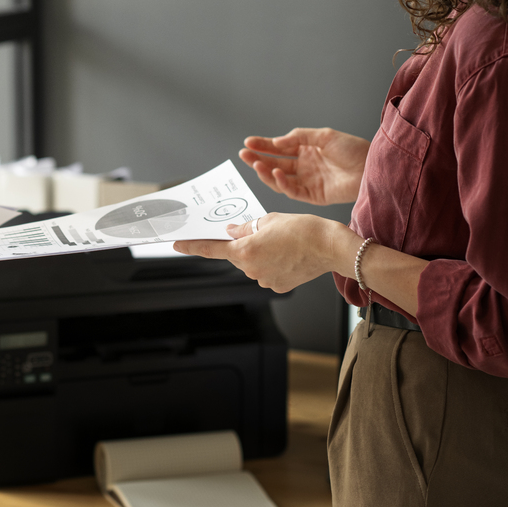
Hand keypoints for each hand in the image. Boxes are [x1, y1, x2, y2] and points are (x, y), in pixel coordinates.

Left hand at [172, 213, 340, 292]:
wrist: (331, 247)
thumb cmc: (303, 230)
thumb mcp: (269, 220)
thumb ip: (246, 228)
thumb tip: (231, 232)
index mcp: (244, 251)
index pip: (211, 249)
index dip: (191, 246)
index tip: (176, 245)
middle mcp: (251, 270)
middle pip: (236, 255)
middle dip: (244, 244)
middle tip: (264, 233)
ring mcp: (264, 280)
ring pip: (252, 264)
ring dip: (260, 254)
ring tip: (283, 243)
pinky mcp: (278, 286)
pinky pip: (267, 273)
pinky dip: (273, 264)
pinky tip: (288, 255)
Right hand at [239, 128, 369, 205]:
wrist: (372, 167)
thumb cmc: (354, 149)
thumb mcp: (324, 136)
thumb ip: (299, 137)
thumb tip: (276, 142)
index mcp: (307, 150)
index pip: (279, 148)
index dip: (263, 145)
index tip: (248, 142)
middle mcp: (305, 166)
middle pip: (275, 164)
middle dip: (258, 159)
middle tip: (243, 154)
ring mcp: (308, 181)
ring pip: (280, 179)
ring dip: (266, 172)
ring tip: (255, 165)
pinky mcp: (313, 196)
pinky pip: (292, 191)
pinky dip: (282, 183)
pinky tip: (276, 173)